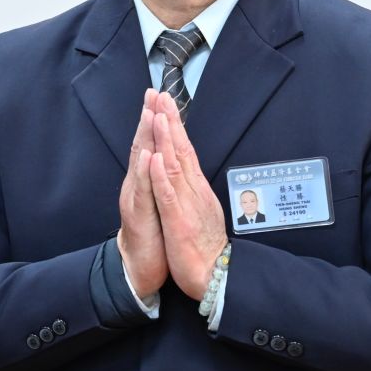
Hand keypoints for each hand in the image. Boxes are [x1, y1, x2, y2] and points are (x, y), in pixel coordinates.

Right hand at [116, 91, 168, 298]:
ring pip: (140, 164)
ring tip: (150, 114)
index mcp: (146, 181)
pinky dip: (145, 173)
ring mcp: (136, 199)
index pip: (150, 145)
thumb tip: (165, 157)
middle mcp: (137, 185)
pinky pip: (143, 191)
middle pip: (142, 147)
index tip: (160, 96)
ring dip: (145, 138)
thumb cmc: (153, 235)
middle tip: (152, 93)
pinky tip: (147, 156)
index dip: (154, 120)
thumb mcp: (159, 201)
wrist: (140, 267)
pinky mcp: (139, 216)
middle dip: (148, 119)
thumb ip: (161, 179)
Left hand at [147, 92, 226, 299]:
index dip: (175, 126)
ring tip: (159, 115)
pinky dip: (161, 176)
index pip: (184, 150)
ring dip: (166, 140)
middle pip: (181, 150)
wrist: (215, 277)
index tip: (166, 103)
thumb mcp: (198, 211)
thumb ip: (193, 189)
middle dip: (170, 121)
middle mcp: (193, 191)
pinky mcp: (179, 222)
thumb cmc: (204, 246)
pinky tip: (155, 159)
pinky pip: (168, 196)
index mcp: (195, 188)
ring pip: (175, 166)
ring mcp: (187, 205)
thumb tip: (188, 170)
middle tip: (162, 94)